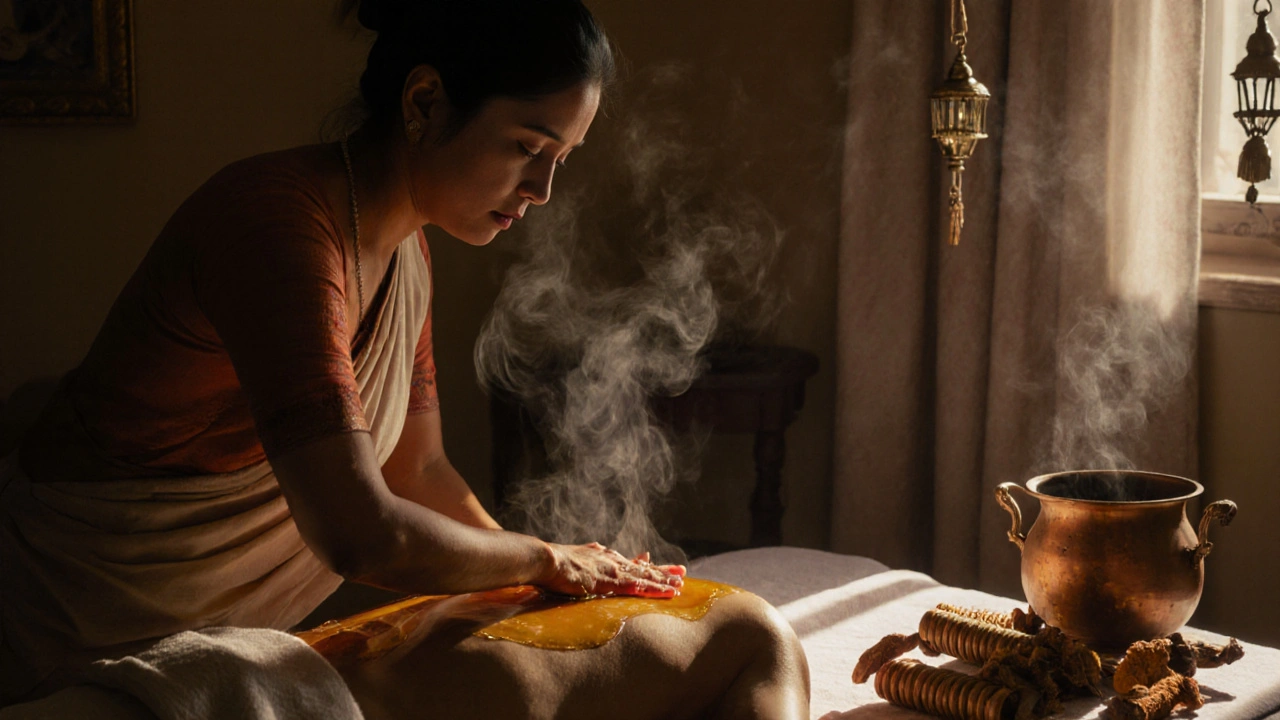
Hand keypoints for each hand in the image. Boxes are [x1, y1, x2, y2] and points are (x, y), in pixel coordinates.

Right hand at [536, 542, 685, 598]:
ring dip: (663, 582)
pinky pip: (638, 587)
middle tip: (681, 572)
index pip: (627, 561)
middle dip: (662, 571)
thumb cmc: (552, 564)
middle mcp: (611, 560)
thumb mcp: (572, 561)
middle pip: (641, 567)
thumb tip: (587, 568)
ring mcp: (612, 570)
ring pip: (644, 577)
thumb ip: (586, 563)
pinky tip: (667, 593)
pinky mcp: (610, 582)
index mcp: (601, 556)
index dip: (645, 564)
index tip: (656, 563)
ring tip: (680, 585)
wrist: (545, 560)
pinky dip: (654, 590)